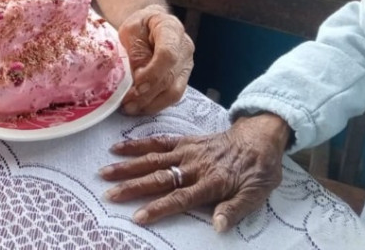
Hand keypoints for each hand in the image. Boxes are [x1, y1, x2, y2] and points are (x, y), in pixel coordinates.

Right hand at [99, 114, 291, 229]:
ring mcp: (187, 151)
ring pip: (152, 159)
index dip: (157, 208)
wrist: (259, 138)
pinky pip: (158, 142)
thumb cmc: (258, 171)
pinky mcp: (184, 141)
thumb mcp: (256, 195)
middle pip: (158, 178)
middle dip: (132, 187)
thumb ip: (234, 210)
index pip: (179, 198)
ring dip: (128, 166)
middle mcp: (194, 166)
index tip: (137, 216)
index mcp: (211, 183)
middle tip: (109, 194)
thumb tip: (218, 227)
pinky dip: (138, 145)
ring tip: (105, 172)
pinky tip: (119, 148)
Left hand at [117, 5, 193, 114]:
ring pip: (174, 92)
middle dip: (147, 94)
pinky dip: (154, 104)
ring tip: (130, 108)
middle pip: (171, 77)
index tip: (136, 84)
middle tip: (127, 102)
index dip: (153, 73)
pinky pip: (171, 96)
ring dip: (151, 104)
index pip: (168, 54)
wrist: (149, 25)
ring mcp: (186, 65)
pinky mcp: (181, 78)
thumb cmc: (139, 26)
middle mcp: (184, 48)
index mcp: (171, 28)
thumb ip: (135, 52)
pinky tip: (139, 107)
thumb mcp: (130, 31)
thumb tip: (137, 78)